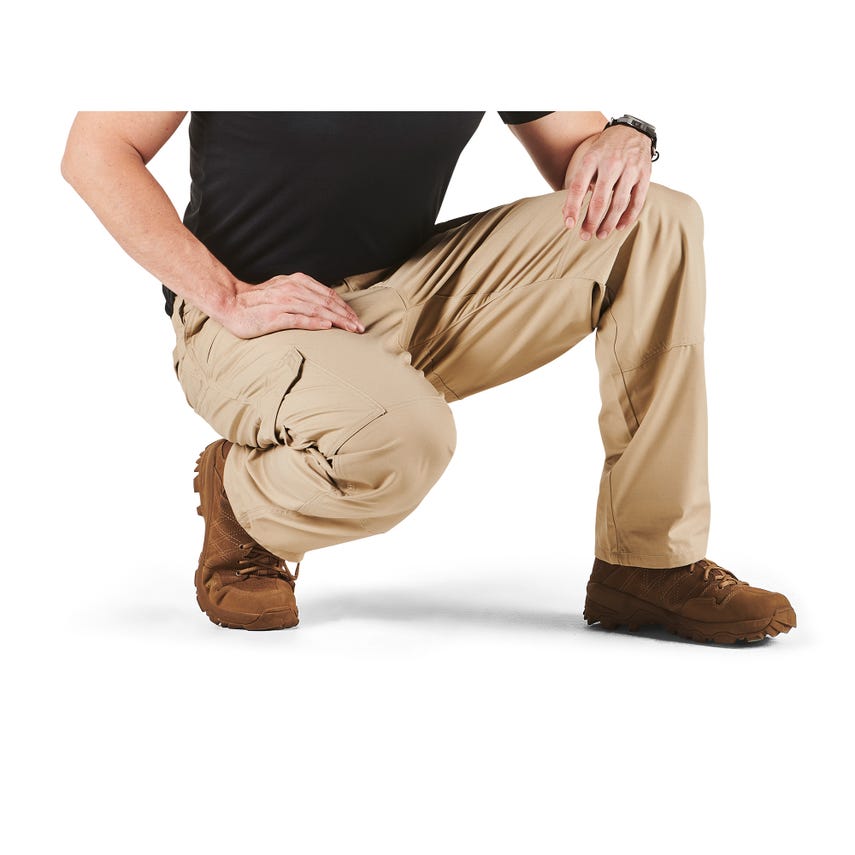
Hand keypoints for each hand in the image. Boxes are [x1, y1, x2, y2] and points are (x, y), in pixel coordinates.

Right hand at [219, 272, 365, 339]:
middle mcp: (292, 290)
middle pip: (326, 303)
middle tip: (360, 327)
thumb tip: (325, 305)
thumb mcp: (283, 291)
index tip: (356, 318)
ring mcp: (283, 303)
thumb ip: (303, 295)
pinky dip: (315, 322)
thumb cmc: (258, 301)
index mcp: (296, 282)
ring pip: (317, 310)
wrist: (230, 303)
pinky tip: (328, 327)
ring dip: (337, 320)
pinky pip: (298, 319)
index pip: (327, 294)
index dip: (344, 306)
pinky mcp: (274, 316)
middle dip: (346, 315)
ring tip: (351, 329)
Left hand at [562, 125, 652, 240]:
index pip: (578, 187)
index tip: (569, 225)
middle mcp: (611, 163)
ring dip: (608, 223)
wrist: (632, 130)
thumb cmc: (604, 151)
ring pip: (619, 204)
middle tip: (584, 236)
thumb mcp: (588, 160)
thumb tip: (567, 214)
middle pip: (600, 200)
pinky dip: (628, 217)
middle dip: (591, 222)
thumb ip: (579, 184)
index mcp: (592, 158)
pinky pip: (637, 201)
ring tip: (600, 235)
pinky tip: (619, 227)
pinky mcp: (645, 175)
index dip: (572, 207)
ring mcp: (630, 169)